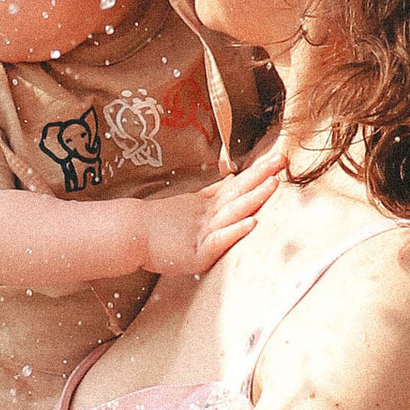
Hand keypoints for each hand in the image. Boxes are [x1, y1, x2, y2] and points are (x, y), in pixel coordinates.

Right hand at [141, 131, 286, 278]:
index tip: (278, 157)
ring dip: (254, 198)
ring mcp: (203, 232)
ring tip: (273, 184)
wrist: (128, 234)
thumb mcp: (189, 205)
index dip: (258, 171)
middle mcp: (208, 215)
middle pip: (239, 193)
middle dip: (262, 176)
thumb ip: (212, 195)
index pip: (237, 185)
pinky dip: (236, 231)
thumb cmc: (156, 223)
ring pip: (233, 213)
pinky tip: (252, 223)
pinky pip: (220, 241)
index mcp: (207, 205)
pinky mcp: (197, 253)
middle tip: (282, 159)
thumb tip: (232, 179)